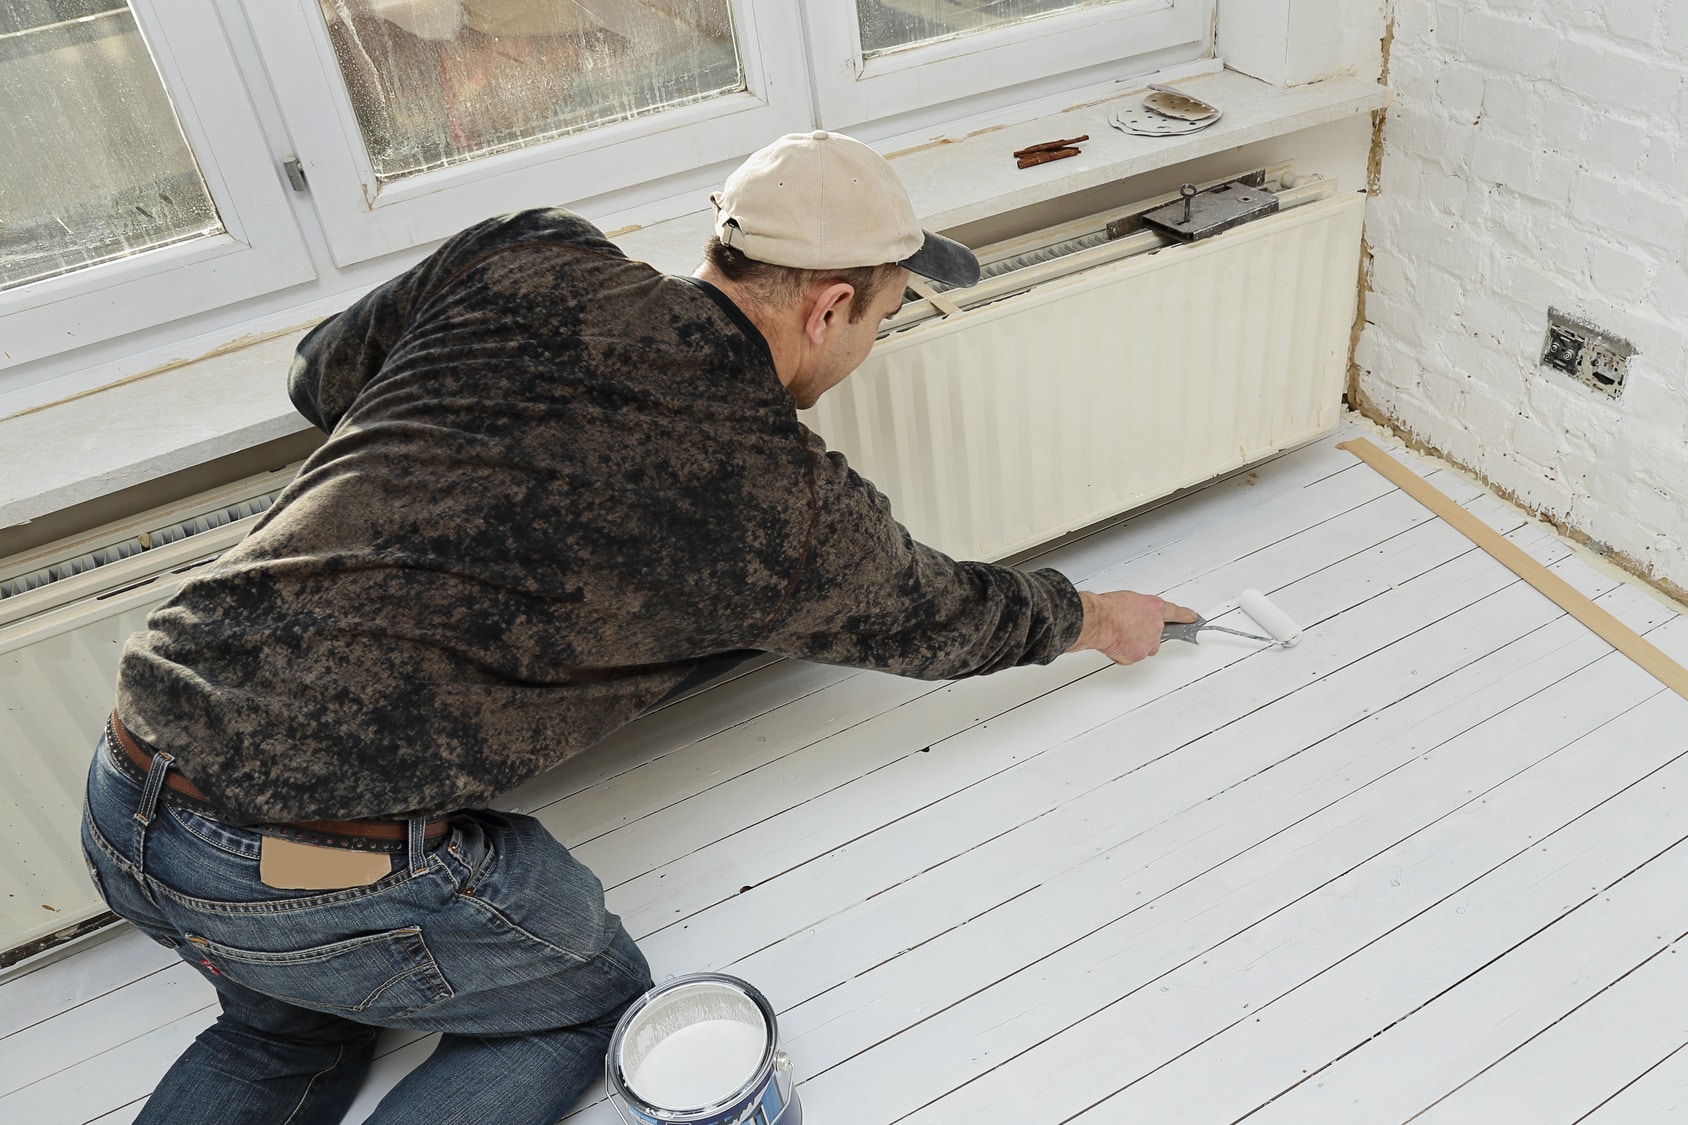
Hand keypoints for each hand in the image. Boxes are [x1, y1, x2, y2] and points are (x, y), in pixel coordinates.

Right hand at [1067, 590, 1198, 665]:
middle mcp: (1156, 626)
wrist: (1099, 620)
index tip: (1193, 618)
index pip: (1176, 613)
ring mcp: (1149, 642)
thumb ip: (1137, 609)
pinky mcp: (1138, 655)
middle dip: (1145, 635)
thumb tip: (1135, 615)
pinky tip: (1114, 644)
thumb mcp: (1127, 599)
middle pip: (1157, 636)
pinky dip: (1123, 653)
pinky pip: (1131, 657)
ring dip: (1134, 645)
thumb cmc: (1108, 608)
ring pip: (1144, 648)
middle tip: (1128, 630)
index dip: (1185, 616)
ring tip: (1118, 635)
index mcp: (1155, 608)